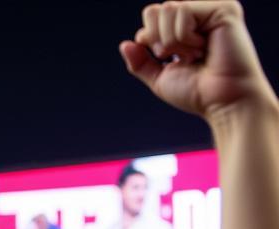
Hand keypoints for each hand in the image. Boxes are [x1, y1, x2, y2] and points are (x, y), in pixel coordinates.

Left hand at [121, 2, 275, 120]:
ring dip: (173, 41)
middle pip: (155, 10)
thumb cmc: (197, 92)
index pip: (151, 17)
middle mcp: (198, 15)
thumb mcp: (160, 78)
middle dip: (159, 39)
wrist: (222, 100)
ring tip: (196, 53)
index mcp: (185, 27)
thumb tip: (124, 44)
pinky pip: (183, 10)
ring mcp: (211, 9)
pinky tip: (203, 47)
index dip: (149, 40)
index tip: (168, 58)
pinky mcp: (223, 8)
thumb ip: (141, 63)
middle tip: (180, 56)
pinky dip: (184, 36)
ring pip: (168, 9)